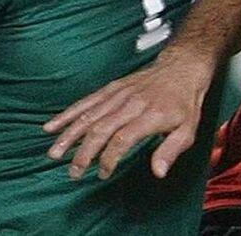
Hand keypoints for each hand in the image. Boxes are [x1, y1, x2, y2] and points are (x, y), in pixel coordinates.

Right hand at [43, 50, 211, 179]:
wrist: (182, 68)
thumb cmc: (184, 102)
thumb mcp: (188, 129)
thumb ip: (171, 150)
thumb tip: (159, 172)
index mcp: (150, 115)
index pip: (123, 138)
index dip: (109, 157)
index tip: (103, 173)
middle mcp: (131, 103)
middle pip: (101, 128)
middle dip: (84, 152)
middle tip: (73, 172)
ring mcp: (119, 94)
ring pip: (89, 115)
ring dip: (70, 135)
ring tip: (54, 153)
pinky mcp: (112, 88)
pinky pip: (87, 101)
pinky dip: (68, 114)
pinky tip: (52, 126)